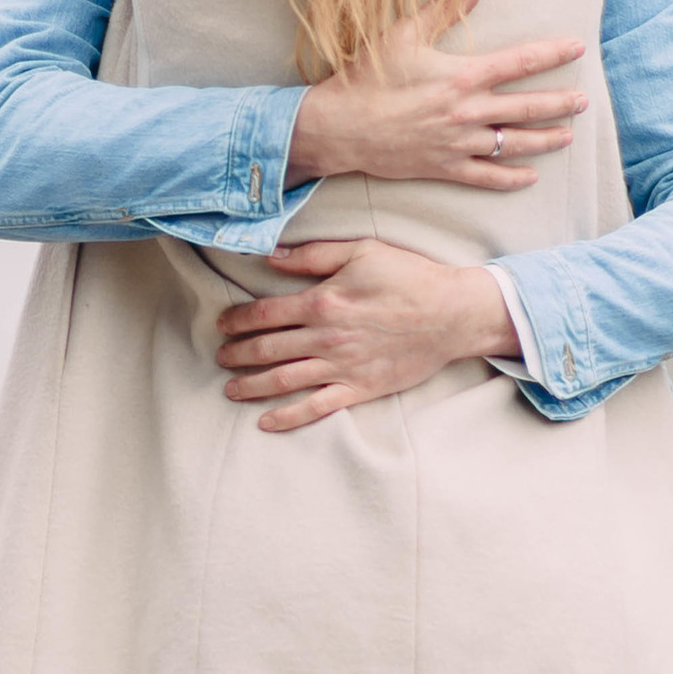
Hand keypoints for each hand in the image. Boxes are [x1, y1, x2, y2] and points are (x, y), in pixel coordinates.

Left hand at [217, 238, 517, 432]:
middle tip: (219, 356)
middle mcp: (325, 338)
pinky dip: (287, 417)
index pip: (265, 314)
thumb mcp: (360, 252)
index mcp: (322, 302)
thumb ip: (312, 256)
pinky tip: (265, 421)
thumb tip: (270, 257)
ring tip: (230, 388)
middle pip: (266, 349)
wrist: (452, 314)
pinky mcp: (359, 389)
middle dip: (236, 354)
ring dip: (251, 385)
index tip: (222, 324)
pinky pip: (316, 407)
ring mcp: (341, 367)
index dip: (238, 320)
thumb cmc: (409, 277)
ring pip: (282, 380)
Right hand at [288, 3, 584, 188]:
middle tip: (584, 101)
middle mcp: (468, 112)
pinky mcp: (444, 167)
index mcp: (463, 76)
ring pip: (514, 144)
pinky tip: (530, 176)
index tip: (578, 48)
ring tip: (567, 136)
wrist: (339, 128)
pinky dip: (511, 178)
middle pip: (528, 108)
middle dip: (560, 104)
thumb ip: (445, 8)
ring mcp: (459, 143)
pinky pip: (487, 177)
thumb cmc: (368, 77)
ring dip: (545, 140)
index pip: (520, 63)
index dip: (553, 54)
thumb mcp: (404, 33)